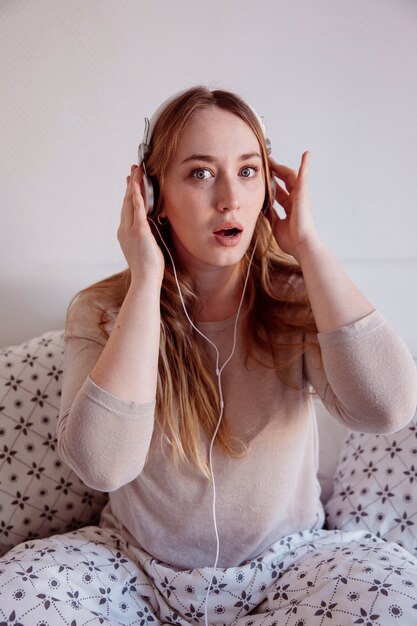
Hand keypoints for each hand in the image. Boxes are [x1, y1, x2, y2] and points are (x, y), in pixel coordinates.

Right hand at [117, 165, 164, 284]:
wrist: (146, 279)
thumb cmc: (148, 267)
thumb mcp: (146, 246)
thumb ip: (146, 233)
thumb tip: (151, 225)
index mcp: (125, 233)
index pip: (127, 209)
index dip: (129, 194)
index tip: (130, 182)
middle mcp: (124, 229)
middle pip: (126, 202)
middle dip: (130, 185)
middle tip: (133, 170)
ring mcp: (130, 230)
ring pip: (130, 202)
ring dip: (134, 185)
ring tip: (137, 171)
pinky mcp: (139, 231)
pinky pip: (137, 209)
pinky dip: (137, 195)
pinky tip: (138, 185)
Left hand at [266, 152, 319, 260]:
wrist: (301, 246)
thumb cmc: (291, 240)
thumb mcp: (275, 224)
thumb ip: (270, 214)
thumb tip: (260, 207)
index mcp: (289, 208)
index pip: (279, 192)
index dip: (271, 183)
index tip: (263, 176)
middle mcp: (295, 201)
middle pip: (284, 181)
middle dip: (275, 171)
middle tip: (266, 162)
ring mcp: (300, 197)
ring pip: (291, 177)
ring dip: (282, 167)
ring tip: (272, 159)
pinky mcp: (303, 195)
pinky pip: (304, 178)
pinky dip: (305, 166)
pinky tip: (306, 155)